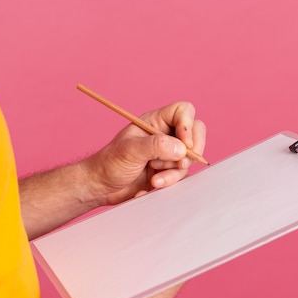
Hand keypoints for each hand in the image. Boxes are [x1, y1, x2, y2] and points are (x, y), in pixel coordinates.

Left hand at [82, 101, 206, 205]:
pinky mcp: (168, 170)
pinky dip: (171, 182)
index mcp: (155, 121)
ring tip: (154, 178)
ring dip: (175, 171)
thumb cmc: (110, 163)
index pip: (183, 111)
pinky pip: (182, 174)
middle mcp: (164, 134)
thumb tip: (182, 149)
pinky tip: (153, 184)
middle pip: (195, 132)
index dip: (188, 125)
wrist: (101, 187)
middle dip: (190, 151)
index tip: (184, 144)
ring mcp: (168, 153)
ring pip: (189, 157)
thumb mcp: (130, 150)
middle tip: (178, 163)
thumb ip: (156, 146)